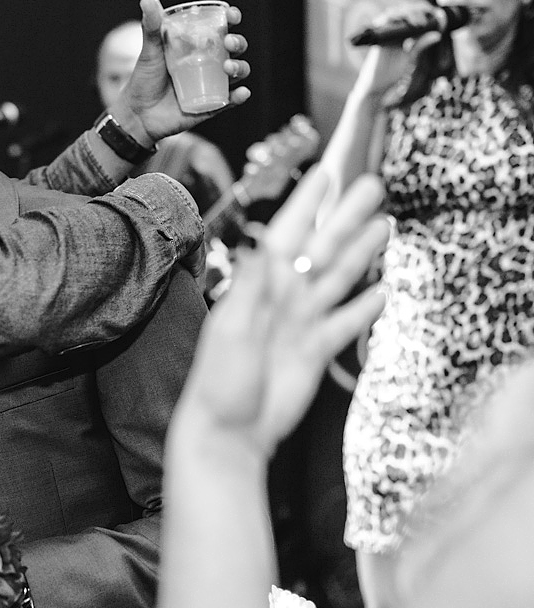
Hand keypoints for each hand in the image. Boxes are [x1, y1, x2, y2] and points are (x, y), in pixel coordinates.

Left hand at [111, 0, 251, 144]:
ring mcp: (211, 85)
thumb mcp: (149, 52)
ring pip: (237, 73)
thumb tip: (147, 0)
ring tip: (228, 67)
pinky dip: (239, 97)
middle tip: (229, 42)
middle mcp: (209, 64)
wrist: (137, 114)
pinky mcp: (210, 106)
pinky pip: (230, 101)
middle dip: (238, 43)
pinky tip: (242, 93)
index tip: (231, 15)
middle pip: (235, 49)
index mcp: (198, 46)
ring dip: (240, 67)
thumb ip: (151, 28)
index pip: (221, 28)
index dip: (231, 19)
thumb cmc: (144, 80)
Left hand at [170, 170, 388, 464]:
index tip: (325, 174)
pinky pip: (344, 323)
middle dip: (347, 218)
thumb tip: (262, 239)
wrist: (229, 433)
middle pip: (322, 249)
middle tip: (373, 187)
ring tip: (386, 225)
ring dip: (361, 253)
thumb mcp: (231, 329)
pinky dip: (364, 308)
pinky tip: (383, 290)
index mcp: (259, 287)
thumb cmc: (220, 381)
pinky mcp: (314, 352)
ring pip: (338, 279)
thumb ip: (252, 284)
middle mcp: (281, 300)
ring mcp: (300, 325)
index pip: (288, 234)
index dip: (307, 204)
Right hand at [353, 2, 442, 97]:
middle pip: (405, 10)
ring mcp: (384, 33)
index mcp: (402, 34)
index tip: (434, 14)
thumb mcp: (410, 57)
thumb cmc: (391, 73)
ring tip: (417, 23)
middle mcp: (393, 31)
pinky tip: (402, 21)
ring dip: (407, 14)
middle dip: (417, 10)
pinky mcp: (377, 37)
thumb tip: (437, 34)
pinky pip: (383, 22)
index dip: (423, 11)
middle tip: (426, 19)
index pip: (413, 15)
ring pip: (395, 13)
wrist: (377, 84)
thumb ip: (420, 45)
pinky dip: (392, 18)